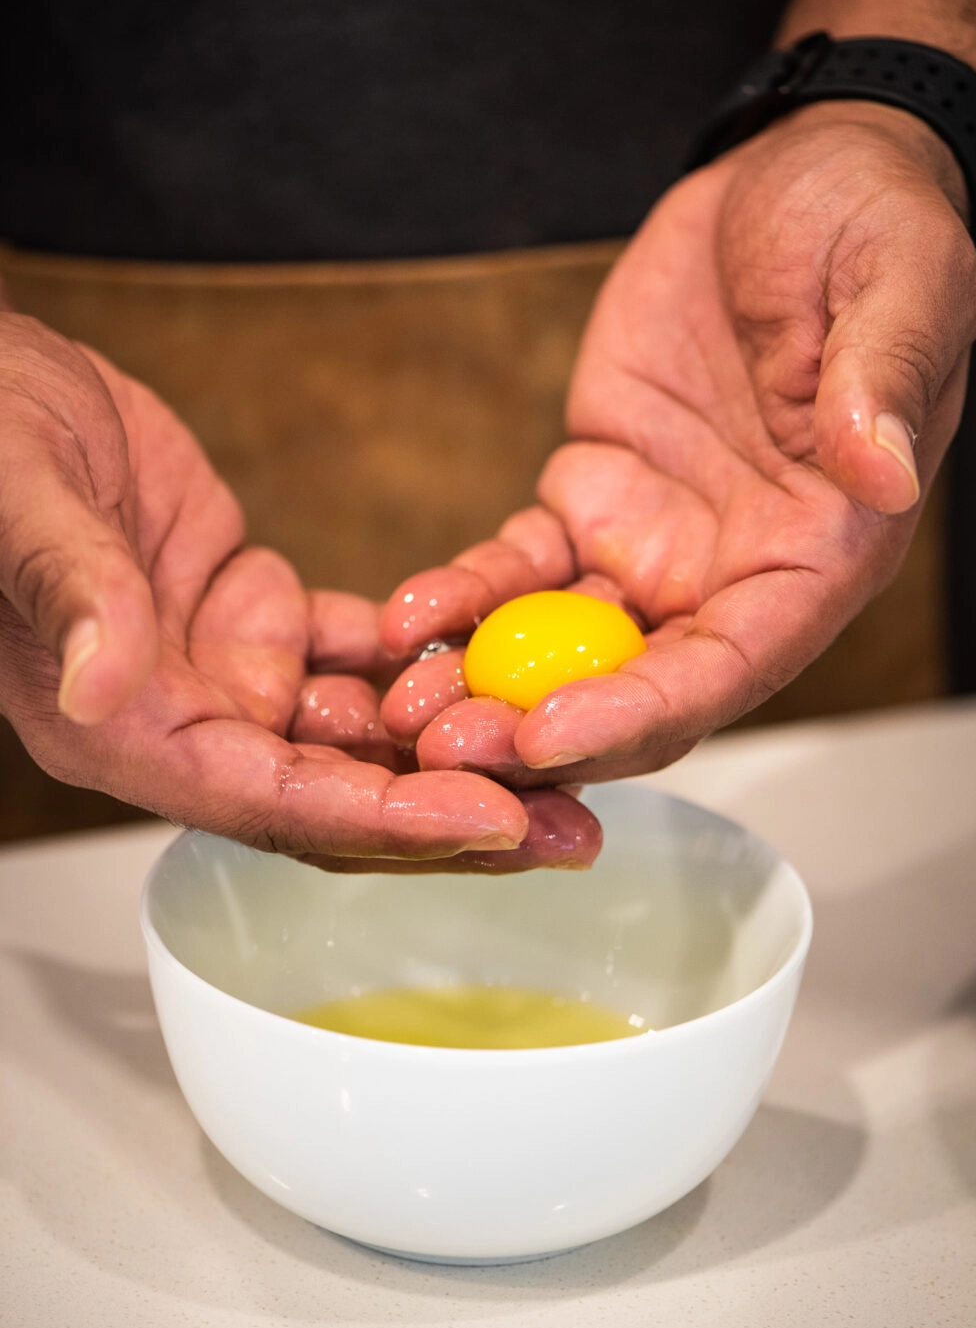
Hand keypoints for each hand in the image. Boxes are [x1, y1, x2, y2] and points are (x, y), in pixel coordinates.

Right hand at [0, 314, 598, 868]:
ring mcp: (224, 673)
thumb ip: (74, 595)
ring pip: (360, 737)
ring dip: (460, 749)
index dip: (385, 818)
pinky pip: (358, 654)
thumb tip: (109, 689)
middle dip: (454, 815)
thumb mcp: (17, 500)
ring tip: (567, 752)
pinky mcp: (255, 617)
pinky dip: (426, 661)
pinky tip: (502, 667)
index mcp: (125, 730)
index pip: (272, 801)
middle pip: (337, 797)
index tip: (493, 819)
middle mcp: (182, 720)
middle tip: (569, 827)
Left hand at [379, 102, 975, 782]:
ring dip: (484, 685)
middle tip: (441, 746)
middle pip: (633, 688)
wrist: (796, 174)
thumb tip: (881, 468)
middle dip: (537, 729)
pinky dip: (463, 598)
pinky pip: (519, 570)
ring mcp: (656, 543)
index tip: (547, 735)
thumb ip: (884, 381)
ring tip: (397, 703)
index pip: (730, 666)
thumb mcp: (900, 281)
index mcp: (820, 552)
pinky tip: (404, 617)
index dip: (639, 712)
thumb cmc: (869, 226)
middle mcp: (735, 571)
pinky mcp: (592, 497)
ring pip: (563, 649)